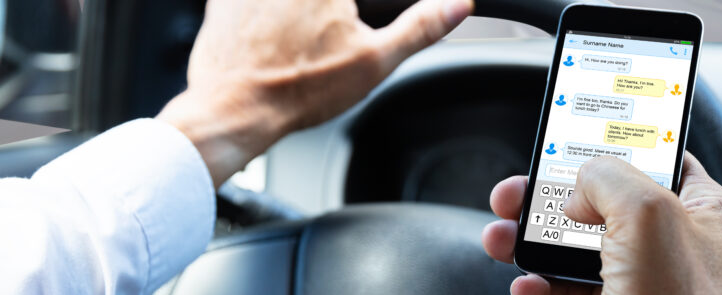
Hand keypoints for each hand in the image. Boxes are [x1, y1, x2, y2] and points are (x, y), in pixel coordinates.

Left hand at [156, 0, 472, 185]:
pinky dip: (266, 17)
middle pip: (330, 3)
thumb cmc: (298, 89)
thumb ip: (420, 27)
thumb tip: (458, 4)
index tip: (351, 33)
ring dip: (299, 16)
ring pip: (294, 5)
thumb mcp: (376, 60)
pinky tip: (272, 44)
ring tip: (299, 46)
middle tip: (323, 45)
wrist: (233, 110)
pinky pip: (257, 4)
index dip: (359, 15)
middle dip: (331, 16)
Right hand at [482, 152, 721, 293]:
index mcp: (704, 211)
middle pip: (602, 201)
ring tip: (502, 237)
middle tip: (518, 191)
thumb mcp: (646, 213)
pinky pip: (566, 290)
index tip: (575, 133)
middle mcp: (674, 244)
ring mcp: (642, 283)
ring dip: (532, 241)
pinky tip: (527, 286)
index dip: (616, 142)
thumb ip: (608, 176)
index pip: (659, 157)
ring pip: (575, 248)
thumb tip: (579, 188)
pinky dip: (539, 287)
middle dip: (552, 196)